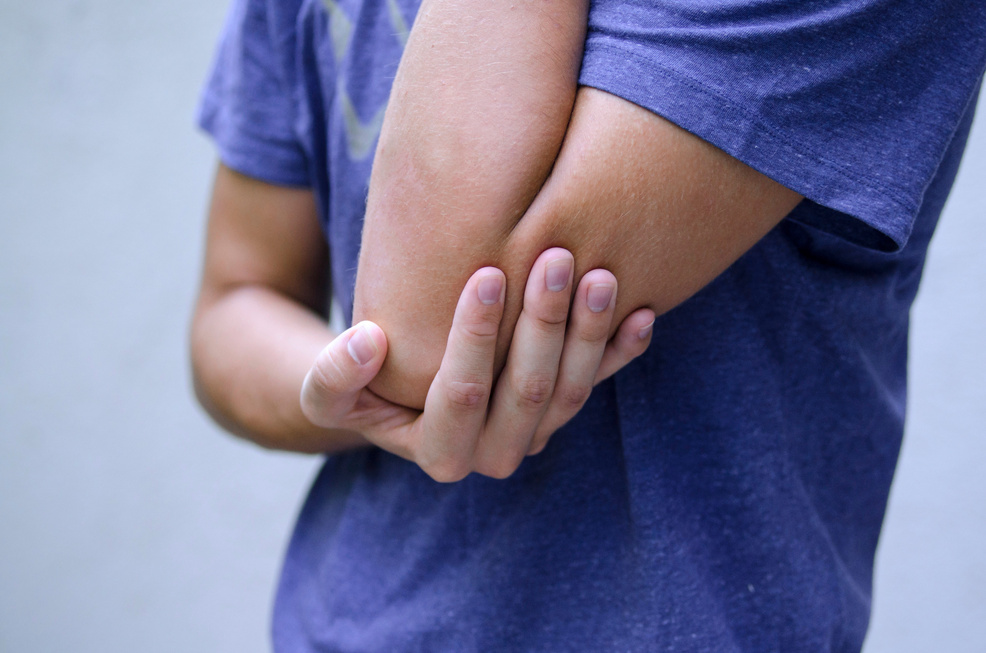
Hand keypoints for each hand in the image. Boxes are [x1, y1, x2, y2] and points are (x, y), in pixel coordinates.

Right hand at [301, 248, 654, 480]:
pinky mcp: (557, 408)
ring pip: (572, 390)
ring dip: (589, 334)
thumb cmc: (358, 384)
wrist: (395, 393)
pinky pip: (597, 384)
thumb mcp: (326, 386)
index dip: (476, 338)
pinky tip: (643, 313)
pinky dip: (622, 352)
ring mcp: (534, 432)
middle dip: (544, 325)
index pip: (464, 394)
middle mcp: (495, 451)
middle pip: (529, 392)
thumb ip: (333, 374)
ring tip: (600, 275)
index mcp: (441, 452)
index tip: (486, 274)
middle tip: (553, 258)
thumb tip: (367, 343)